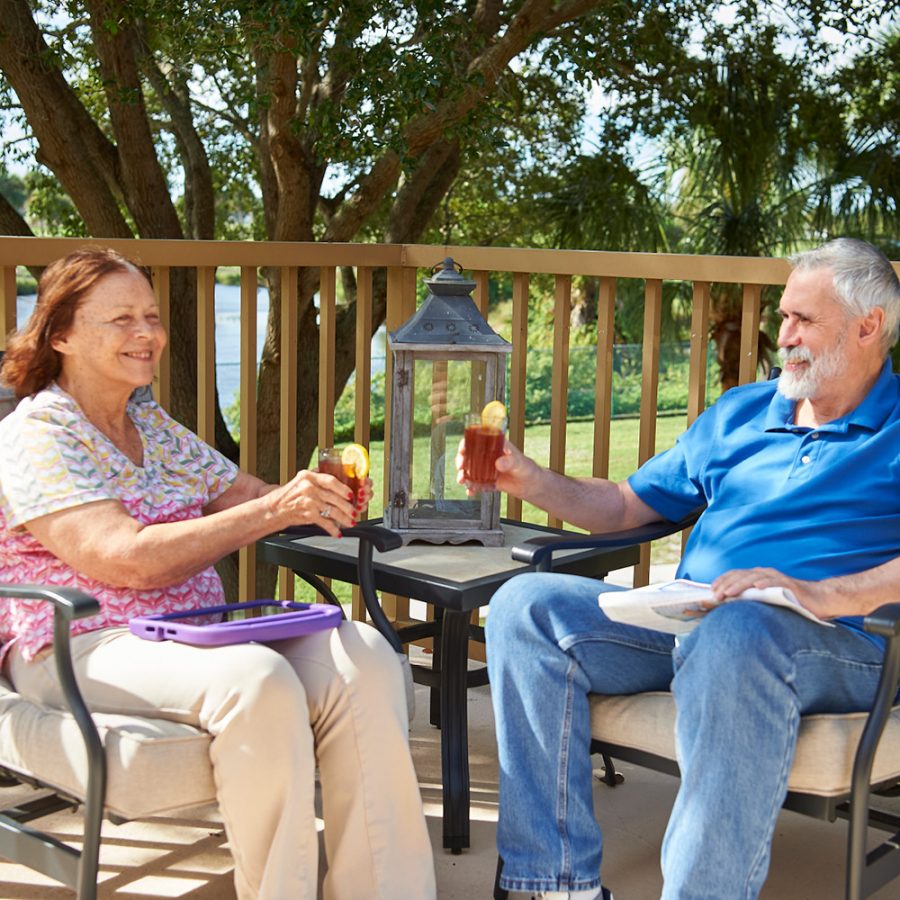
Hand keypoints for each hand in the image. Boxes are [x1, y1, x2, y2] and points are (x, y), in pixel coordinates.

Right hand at [267, 469, 358, 537]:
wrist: (273, 509)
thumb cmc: (286, 496)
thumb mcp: (299, 480)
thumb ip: (315, 476)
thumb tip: (331, 473)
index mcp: (308, 477)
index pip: (331, 480)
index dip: (343, 488)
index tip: (351, 494)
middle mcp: (309, 488)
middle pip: (335, 497)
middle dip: (348, 506)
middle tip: (355, 511)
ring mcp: (309, 502)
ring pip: (333, 511)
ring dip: (345, 518)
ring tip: (351, 522)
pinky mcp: (308, 515)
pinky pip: (325, 523)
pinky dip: (333, 530)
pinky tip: (338, 533)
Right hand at [454, 437, 537, 497]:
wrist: (531, 485)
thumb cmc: (527, 468)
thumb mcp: (519, 463)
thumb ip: (510, 462)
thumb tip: (498, 463)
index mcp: (495, 445)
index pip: (478, 440)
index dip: (467, 443)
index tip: (462, 450)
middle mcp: (488, 455)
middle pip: (469, 455)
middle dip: (461, 460)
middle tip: (460, 467)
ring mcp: (487, 468)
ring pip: (470, 469)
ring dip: (463, 474)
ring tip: (462, 481)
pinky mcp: (487, 480)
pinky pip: (476, 483)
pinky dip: (471, 487)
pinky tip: (470, 491)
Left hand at [711, 567, 825, 615]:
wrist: (819, 599)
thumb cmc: (791, 602)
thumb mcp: (766, 601)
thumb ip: (750, 600)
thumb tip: (729, 608)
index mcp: (757, 576)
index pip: (735, 575)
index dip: (722, 581)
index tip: (711, 591)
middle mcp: (765, 574)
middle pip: (741, 575)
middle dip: (726, 585)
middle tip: (716, 595)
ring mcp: (776, 578)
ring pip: (754, 578)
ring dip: (740, 584)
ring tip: (729, 592)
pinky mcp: (789, 584)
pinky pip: (775, 582)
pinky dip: (765, 583)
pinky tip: (757, 587)